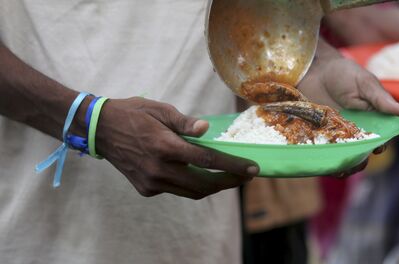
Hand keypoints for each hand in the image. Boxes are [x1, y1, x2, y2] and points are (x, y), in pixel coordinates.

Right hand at [95, 97, 258, 198]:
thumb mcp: (160, 110)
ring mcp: (151, 182)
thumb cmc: (132, 113)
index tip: (253, 170)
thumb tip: (206, 130)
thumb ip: (185, 123)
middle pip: (204, 185)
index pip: (208, 161)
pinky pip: (177, 190)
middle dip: (229, 182)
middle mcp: (159, 169)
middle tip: (246, 175)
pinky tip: (198, 173)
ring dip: (212, 186)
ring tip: (228, 176)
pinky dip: (191, 184)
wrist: (99, 129)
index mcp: (165, 147)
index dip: (234, 166)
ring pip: (192, 192)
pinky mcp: (146, 189)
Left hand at [297, 40, 398, 177]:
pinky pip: (329, 154)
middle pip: (365, 150)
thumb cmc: (343, 73)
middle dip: (363, 159)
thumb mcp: (364, 83)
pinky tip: (328, 167)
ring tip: (343, 169)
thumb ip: (379, 98)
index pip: (383, 135)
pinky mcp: (323, 136)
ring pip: (348, 156)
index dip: (382, 143)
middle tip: (358, 162)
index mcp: (375, 117)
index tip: (377, 148)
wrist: (314, 70)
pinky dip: (329, 162)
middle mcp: (360, 128)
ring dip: (347, 165)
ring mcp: (341, 134)